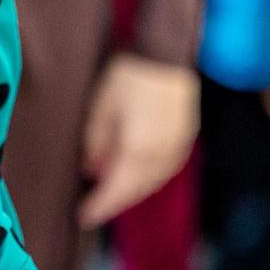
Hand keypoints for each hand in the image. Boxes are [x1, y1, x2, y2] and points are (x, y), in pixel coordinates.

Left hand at [78, 54, 198, 227]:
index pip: (116, 191)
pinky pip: (166, 168)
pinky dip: (150, 176)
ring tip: (112, 191)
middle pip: (137, 190)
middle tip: (95, 207)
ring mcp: (177, 146)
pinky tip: (137, 172)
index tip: (83, 217)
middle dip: (115, 202)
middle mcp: (161, 155)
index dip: (99, 207)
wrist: (165, 52)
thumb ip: (96, 144)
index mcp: (138, 151)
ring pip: (154, 181)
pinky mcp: (186, 137)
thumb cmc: (129, 77)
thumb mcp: (101, 110)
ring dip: (133, 191)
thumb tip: (92, 170)